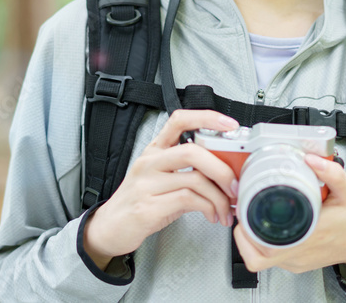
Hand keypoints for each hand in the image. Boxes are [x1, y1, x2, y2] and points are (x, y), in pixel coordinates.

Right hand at [82, 109, 240, 269]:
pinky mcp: (148, 207)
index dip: (207, 118)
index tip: (230, 124)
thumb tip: (227, 171)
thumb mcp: (163, 178)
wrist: (110, 227)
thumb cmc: (141, 201)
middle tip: (235, 184)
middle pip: (192, 151)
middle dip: (222, 168)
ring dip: (220, 196)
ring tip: (227, 208)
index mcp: (155, 150)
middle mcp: (150, 162)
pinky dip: (208, 208)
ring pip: (195, 179)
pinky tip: (212, 215)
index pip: (179, 120)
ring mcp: (147, 184)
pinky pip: (188, 200)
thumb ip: (190, 170)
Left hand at [233, 153, 345, 286]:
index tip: (244, 213)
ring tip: (254, 215)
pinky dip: (265, 242)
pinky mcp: (299, 262)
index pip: (263, 250)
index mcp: (308, 237)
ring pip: (263, 258)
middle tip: (245, 210)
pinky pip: (274, 257)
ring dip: (253, 238)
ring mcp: (298, 260)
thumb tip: (311, 158)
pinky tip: (269, 225)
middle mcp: (300, 253)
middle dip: (244, 233)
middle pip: (256, 256)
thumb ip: (331, 172)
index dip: (246, 234)